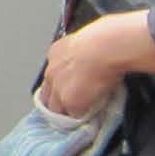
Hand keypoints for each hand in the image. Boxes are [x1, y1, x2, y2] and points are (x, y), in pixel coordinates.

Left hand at [39, 11, 154, 115]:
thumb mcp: (88, 41)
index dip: (59, 84)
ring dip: (66, 113)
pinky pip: (74, 116)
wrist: (108, 46)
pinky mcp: (70, 102)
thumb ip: (83, 53)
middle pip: (47, 95)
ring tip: (78, 116)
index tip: (68, 88)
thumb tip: (95, 58)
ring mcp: (59, 88)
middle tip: (68, 109)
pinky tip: (90, 115)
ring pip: (56, 109)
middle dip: (56, 103)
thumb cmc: (106, 38)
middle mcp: (52, 71)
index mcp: (56, 52)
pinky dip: (81, 117)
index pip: (51, 75)